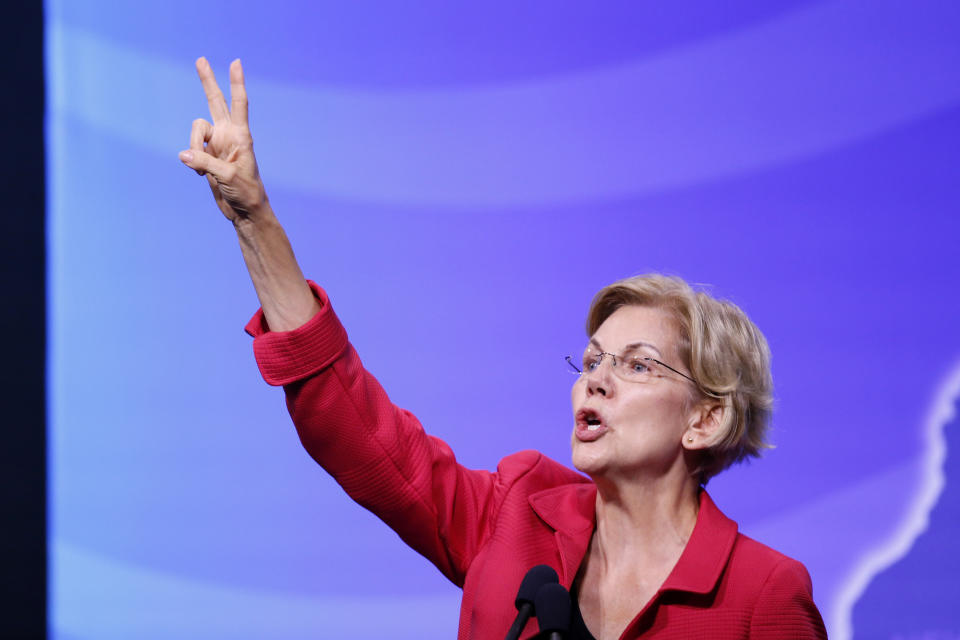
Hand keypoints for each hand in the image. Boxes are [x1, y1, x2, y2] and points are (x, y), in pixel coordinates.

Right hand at [179, 57, 267, 223]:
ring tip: (202, 169)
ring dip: (193, 147)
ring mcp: (216, 144)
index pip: (239, 103)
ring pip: (195, 130)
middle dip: (208, 81)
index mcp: (241, 136)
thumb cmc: (245, 192)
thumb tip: (182, 154)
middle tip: (201, 59)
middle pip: (215, 102)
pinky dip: (191, 160)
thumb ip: (203, 162)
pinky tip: (201, 175)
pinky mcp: (206, 156)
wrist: (244, 211)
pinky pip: (190, 149)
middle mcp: (228, 135)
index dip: (236, 83)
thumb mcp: (226, 176)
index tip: (236, 62)